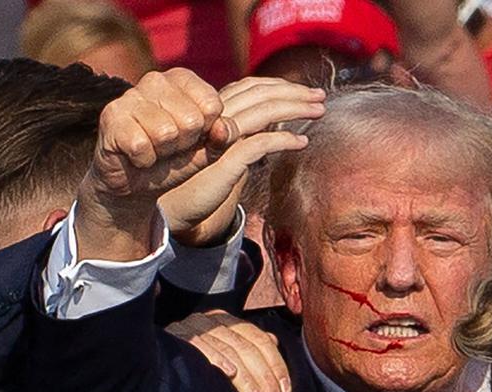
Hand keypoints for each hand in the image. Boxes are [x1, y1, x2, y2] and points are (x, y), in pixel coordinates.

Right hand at [75, 68, 234, 261]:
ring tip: (154, 149)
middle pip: (191, 120)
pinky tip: (137, 156)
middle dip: (185, 144)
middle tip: (169, 146)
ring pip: (166, 132)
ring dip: (163, 152)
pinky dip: (144, 160)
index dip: (207, 131)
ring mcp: (130, 96)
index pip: (212, 105)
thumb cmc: (175, 160)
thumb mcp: (207, 150)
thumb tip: (224, 128)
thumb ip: (223, 138)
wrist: (138, 185)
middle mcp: (156, 81)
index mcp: (182, 80)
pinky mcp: (110, 117)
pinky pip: (141, 145)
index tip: (193, 136)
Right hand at [160, 77, 325, 245]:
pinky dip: (283, 140)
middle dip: (294, 92)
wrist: (172, 207)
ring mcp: (218, 137)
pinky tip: (302, 143)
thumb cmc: (197, 179)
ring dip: (295, 108)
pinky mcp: (223, 161)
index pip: (250, 87)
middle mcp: (214, 118)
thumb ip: (241, 134)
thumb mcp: (222, 150)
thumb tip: (270, 126)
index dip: (279, 85)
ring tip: (319, 110)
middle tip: (320, 95)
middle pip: (259, 93)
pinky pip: (258, 144)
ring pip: (262, 111)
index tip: (305, 91)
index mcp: (213, 112)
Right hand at [166, 310, 291, 391]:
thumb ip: (248, 345)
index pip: (259, 340)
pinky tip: (230, 374)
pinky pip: (201, 347)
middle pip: (248, 346)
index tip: (286, 390)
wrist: (152, 364)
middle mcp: (212, 320)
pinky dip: (217, 359)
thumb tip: (273, 340)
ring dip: (247, 379)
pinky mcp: (176, 336)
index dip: (276, 365)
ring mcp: (194, 327)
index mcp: (227, 321)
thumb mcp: (225, 351)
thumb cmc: (194, 361)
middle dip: (266, 377)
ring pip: (230, 350)